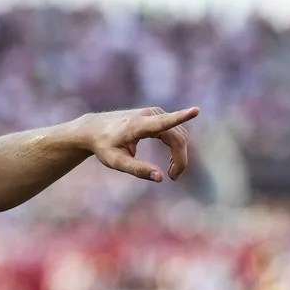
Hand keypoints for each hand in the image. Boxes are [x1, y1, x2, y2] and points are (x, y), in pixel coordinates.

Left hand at [79, 106, 199, 181]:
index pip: (163, 122)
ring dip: (179, 154)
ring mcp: (154, 112)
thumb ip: (138, 170)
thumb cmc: (104, 146)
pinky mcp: (156, 115)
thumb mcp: (116, 162)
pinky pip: (174, 130)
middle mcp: (149, 115)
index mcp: (138, 125)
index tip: (195, 111)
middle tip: (173, 177)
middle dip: (180, 158)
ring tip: (171, 172)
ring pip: (178, 134)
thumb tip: (161, 178)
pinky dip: (176, 146)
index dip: (181, 117)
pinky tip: (170, 161)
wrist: (94, 128)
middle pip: (177, 137)